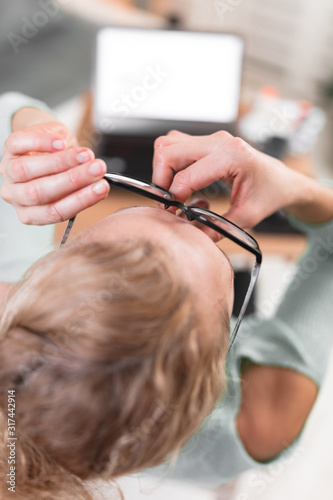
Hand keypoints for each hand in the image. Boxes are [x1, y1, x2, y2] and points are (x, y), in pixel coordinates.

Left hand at [0, 119, 109, 224]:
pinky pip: (20, 144)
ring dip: (62, 162)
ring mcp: (9, 173)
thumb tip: (99, 184)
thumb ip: (83, 188)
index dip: (80, 200)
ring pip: (27, 170)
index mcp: (32, 213)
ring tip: (86, 155)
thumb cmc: (61, 170)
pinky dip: (42, 142)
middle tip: (98, 169)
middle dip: (74, 180)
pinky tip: (61, 142)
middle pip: (40, 192)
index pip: (55, 212)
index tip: (102, 188)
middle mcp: (17, 196)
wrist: (49, 145)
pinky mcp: (8, 148)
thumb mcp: (74, 186)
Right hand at [153, 130, 330, 227]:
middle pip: (168, 151)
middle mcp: (219, 141)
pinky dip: (171, 167)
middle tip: (167, 204)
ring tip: (174, 194)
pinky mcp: (205, 142)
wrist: (280, 180)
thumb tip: (190, 234)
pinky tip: (182, 186)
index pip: (186, 175)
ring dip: (163, 172)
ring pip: (167, 146)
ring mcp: (211, 139)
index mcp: (233, 155)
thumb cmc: (269, 193)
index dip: (173, 197)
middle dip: (160, 181)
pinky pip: (175, 148)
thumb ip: (218, 227)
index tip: (172, 213)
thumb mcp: (247, 218)